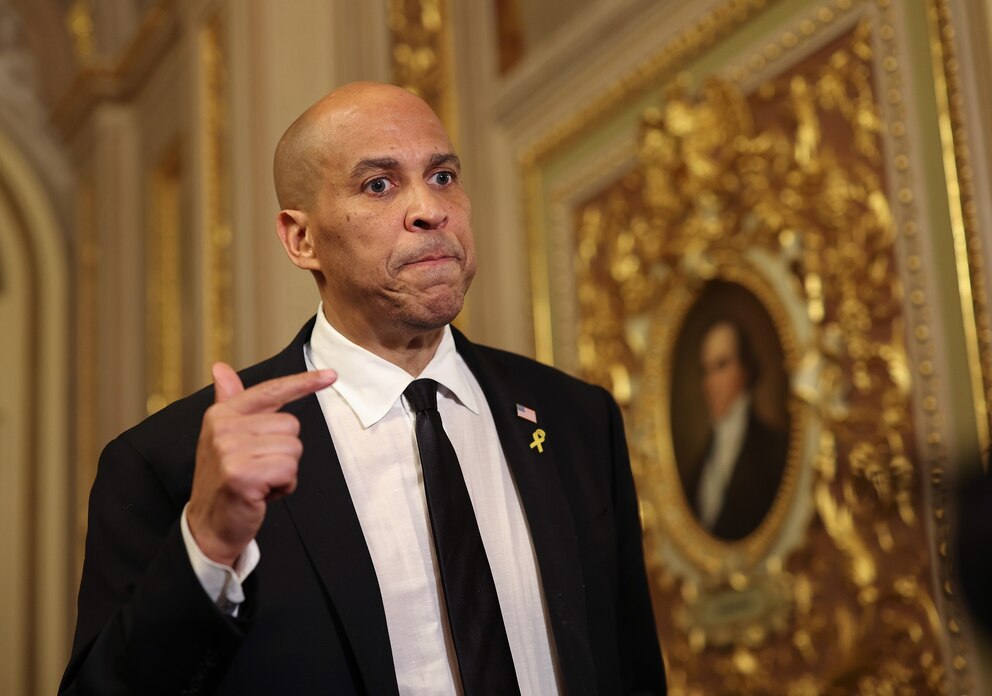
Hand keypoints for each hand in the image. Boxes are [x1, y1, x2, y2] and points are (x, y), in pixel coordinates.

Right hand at [187, 362, 336, 566]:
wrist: (208, 526)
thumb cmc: (225, 480)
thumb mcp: (224, 437)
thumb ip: (230, 402)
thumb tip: (221, 368)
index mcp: (221, 414)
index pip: (270, 391)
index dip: (303, 382)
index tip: (331, 375)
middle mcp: (223, 428)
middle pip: (291, 425)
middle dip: (284, 452)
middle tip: (258, 470)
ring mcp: (230, 451)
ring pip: (293, 448)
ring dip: (285, 471)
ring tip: (259, 482)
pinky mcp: (241, 475)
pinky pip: (289, 470)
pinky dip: (284, 486)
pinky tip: (262, 494)